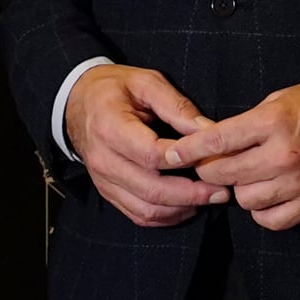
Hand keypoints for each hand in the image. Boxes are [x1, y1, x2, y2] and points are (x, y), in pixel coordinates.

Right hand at [66, 65, 230, 228]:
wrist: (77, 102)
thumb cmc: (114, 89)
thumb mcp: (146, 82)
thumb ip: (176, 106)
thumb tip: (208, 130)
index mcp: (110, 127)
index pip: (151, 154)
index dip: (184, 160)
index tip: (213, 159)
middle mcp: (104, 159)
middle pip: (151, 189)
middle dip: (191, 194)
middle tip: (222, 191)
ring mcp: (104, 180)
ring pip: (146, 210)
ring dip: (181, 209)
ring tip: (209, 199)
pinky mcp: (108, 192)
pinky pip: (138, 215)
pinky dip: (166, 217)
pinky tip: (188, 206)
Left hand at [161, 76, 299, 231]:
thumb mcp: (282, 97)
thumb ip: (248, 123)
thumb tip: (215, 141)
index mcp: (273, 121)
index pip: (217, 140)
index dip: (188, 150)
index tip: (170, 155)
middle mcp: (283, 155)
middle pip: (224, 174)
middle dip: (210, 169)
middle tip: (212, 162)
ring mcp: (299, 182)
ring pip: (245, 200)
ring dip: (239, 189)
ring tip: (247, 175)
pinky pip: (272, 220)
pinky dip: (263, 211)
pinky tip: (266, 195)